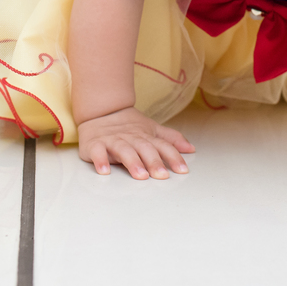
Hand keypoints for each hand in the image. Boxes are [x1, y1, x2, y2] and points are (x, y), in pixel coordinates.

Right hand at [76, 107, 193, 179]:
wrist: (101, 111)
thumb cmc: (129, 126)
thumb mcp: (152, 130)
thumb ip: (171, 139)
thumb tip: (191, 148)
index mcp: (146, 136)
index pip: (162, 146)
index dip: (173, 157)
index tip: (182, 170)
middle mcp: (131, 138)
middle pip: (144, 149)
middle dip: (154, 162)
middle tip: (161, 175)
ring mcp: (113, 141)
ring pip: (124, 150)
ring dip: (132, 162)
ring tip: (140, 175)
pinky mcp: (95, 144)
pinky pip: (97, 152)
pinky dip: (100, 161)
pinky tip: (104, 171)